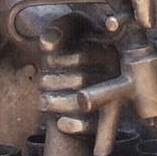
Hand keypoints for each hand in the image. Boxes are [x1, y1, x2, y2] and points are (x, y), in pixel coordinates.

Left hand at [10, 0, 120, 132]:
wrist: (75, 70)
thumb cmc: (74, 44)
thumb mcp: (69, 29)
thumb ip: (57, 30)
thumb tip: (46, 45)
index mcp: (108, 51)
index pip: (83, 56)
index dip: (59, 60)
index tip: (46, 59)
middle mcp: (115, 75)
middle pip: (81, 81)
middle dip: (53, 82)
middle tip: (40, 82)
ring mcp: (114, 98)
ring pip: (83, 104)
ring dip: (57, 103)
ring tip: (43, 100)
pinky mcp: (106, 120)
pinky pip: (90, 126)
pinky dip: (72, 125)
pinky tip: (59, 122)